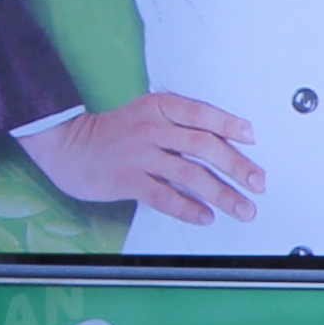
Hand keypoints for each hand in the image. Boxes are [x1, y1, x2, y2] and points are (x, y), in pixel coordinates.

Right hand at [18, 94, 264, 226]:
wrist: (66, 144)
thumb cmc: (113, 133)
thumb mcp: (145, 114)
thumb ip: (178, 124)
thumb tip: (223, 143)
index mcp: (158, 107)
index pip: (202, 114)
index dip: (230, 125)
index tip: (252, 138)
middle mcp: (151, 128)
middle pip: (203, 146)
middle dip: (236, 165)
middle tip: (258, 182)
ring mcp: (139, 155)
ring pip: (189, 174)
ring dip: (221, 194)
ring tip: (242, 208)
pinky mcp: (126, 180)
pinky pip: (164, 196)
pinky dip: (188, 208)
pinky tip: (205, 216)